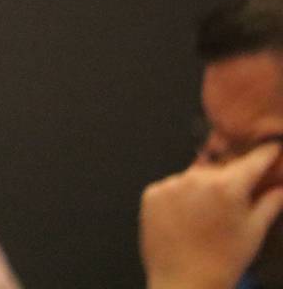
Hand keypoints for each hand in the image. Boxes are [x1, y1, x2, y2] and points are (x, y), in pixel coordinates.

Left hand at [140, 141, 282, 288]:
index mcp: (227, 186)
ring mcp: (171, 184)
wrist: (183, 282)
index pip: (252, 159)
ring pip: (194, 176)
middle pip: (221, 168)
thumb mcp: (254, 231)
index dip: (265, 153)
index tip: (271, 147)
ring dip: (203, 188)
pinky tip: (187, 218)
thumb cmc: (223, 261)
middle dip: (231, 178)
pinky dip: (181, 196)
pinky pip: (172, 186)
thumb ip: (270, 202)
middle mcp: (196, 178)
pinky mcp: (152, 193)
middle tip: (235, 200)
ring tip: (207, 217)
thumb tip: (281, 185)